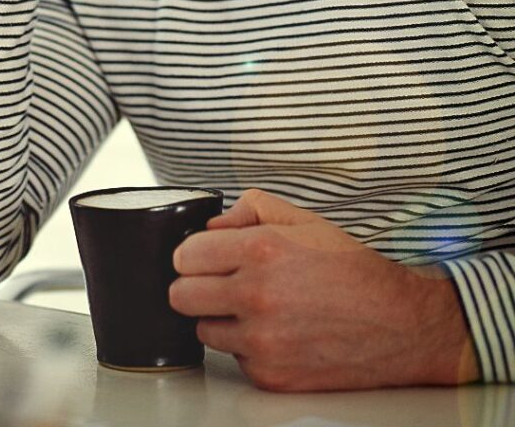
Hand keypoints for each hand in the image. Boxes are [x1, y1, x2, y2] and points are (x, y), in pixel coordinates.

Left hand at [168, 188, 479, 390]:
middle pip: (180, 296)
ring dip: (220, 318)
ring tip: (254, 307)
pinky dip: (246, 346)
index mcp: (260, 251)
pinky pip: (235, 357)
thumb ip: (249, 208)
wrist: (402, 324)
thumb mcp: (302, 219)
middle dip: (196, 286)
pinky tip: (276, 331)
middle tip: (219, 283)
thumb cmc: (352, 269)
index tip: (205, 257)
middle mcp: (257, 296)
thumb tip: (212, 226)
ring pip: (203, 330)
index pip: (184, 256)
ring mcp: (263, 341)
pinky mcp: (272, 375)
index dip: (194, 254)